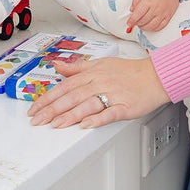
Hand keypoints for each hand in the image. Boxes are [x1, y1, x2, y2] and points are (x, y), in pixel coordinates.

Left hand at [27, 55, 169, 129]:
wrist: (155, 75)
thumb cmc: (128, 71)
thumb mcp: (100, 63)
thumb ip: (77, 67)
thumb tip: (57, 66)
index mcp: (92, 73)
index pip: (64, 86)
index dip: (47, 97)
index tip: (34, 108)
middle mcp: (99, 83)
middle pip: (72, 96)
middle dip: (52, 109)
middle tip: (37, 120)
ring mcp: (112, 94)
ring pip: (87, 104)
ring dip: (70, 115)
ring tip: (55, 125)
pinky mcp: (125, 106)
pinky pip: (109, 113)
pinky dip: (97, 119)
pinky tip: (86, 125)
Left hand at [126, 0, 179, 33]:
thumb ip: (136, 0)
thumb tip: (132, 10)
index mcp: (147, 1)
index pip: (137, 15)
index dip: (131, 21)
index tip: (129, 23)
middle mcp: (155, 8)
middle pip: (143, 21)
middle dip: (137, 23)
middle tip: (135, 22)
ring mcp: (162, 13)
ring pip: (152, 26)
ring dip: (145, 27)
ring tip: (142, 25)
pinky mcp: (168, 15)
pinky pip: (161, 26)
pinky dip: (154, 28)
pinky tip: (151, 26)